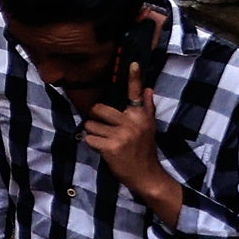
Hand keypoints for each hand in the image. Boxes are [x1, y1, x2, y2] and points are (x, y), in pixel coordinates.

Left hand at [82, 64, 179, 217]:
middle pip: (99, 108)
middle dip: (96, 118)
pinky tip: (104, 150)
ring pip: (91, 125)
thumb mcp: (148, 128)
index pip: (136, 94)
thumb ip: (146, 108)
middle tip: (104, 128)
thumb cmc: (144, 150)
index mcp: (141, 116)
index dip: (134, 77)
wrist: (147, 175)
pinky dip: (93, 144)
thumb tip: (148, 88)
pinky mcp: (112, 147)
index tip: (133, 63)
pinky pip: (89, 139)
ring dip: (94, 134)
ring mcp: (122, 135)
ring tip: (106, 141)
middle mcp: (132, 123)